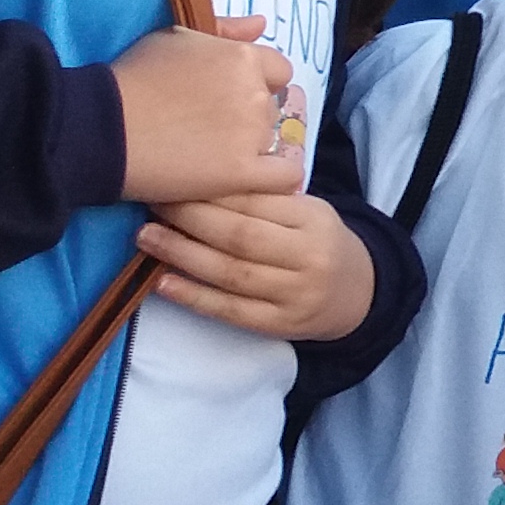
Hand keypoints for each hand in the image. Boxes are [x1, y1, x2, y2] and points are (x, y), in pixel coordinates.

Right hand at [111, 27, 301, 204]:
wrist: (101, 129)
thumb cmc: (132, 79)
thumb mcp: (175, 38)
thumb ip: (226, 30)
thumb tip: (261, 23)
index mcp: (243, 58)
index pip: (278, 71)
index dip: (258, 84)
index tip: (229, 99)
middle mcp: (254, 93)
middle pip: (270, 108)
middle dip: (247, 116)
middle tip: (210, 129)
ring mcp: (251, 134)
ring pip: (271, 141)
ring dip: (251, 147)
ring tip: (212, 155)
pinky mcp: (241, 173)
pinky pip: (284, 176)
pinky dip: (276, 179)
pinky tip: (253, 179)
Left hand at [140, 192, 375, 342]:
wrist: (358, 294)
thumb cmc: (319, 243)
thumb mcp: (307, 212)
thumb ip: (267, 201)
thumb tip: (202, 180)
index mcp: (314, 218)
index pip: (256, 201)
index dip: (212, 191)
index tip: (175, 180)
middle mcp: (308, 256)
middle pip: (239, 235)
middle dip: (190, 218)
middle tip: (153, 203)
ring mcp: (294, 294)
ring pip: (230, 272)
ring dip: (182, 255)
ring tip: (146, 238)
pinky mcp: (279, 324)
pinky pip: (229, 310)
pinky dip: (193, 296)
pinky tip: (162, 282)